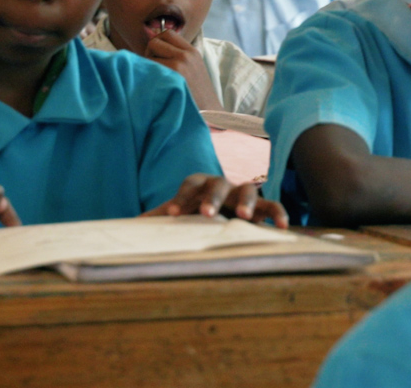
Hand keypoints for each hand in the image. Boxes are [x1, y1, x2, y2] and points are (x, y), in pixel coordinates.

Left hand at [145, 26, 224, 111]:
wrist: (209, 114)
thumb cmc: (195, 95)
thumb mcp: (192, 68)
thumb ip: (176, 55)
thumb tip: (149, 38)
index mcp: (192, 51)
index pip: (167, 33)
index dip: (158, 43)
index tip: (158, 57)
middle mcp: (186, 55)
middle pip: (155, 41)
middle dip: (149, 52)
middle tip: (154, 69)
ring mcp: (179, 65)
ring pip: (149, 53)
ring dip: (148, 64)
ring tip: (156, 79)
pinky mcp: (172, 76)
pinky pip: (149, 67)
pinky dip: (148, 75)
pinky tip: (155, 86)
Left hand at [145, 174, 290, 227]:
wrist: (216, 212)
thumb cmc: (192, 213)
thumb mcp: (175, 214)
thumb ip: (155, 218)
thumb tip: (129, 225)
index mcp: (198, 184)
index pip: (190, 184)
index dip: (181, 198)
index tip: (172, 215)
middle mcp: (221, 184)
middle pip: (218, 183)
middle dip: (212, 198)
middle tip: (206, 214)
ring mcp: (242, 194)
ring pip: (248, 189)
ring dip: (245, 202)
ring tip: (243, 217)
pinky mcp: (260, 207)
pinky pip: (272, 206)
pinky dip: (277, 213)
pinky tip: (281, 228)